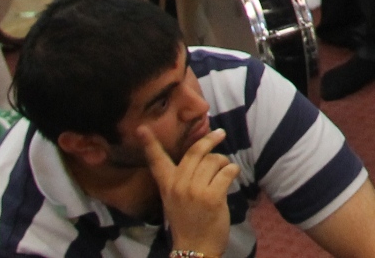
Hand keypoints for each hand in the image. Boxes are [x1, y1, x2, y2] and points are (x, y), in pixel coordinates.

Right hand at [140, 125, 238, 256]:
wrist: (195, 249)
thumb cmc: (189, 222)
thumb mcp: (176, 200)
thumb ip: (183, 178)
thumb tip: (202, 154)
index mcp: (167, 186)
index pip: (156, 161)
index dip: (150, 144)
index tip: (142, 128)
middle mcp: (178, 185)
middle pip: (195, 152)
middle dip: (210, 139)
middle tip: (220, 133)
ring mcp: (195, 191)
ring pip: (215, 160)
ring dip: (224, 162)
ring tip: (223, 172)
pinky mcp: (212, 196)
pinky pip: (228, 171)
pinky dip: (233, 171)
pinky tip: (231, 177)